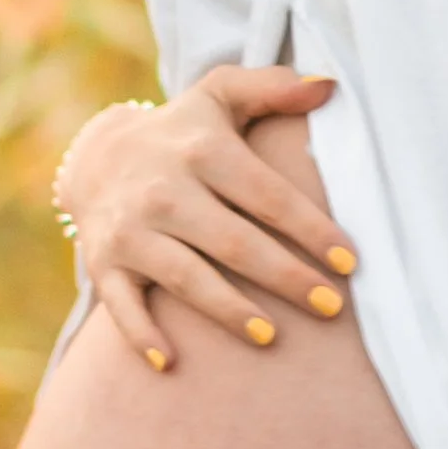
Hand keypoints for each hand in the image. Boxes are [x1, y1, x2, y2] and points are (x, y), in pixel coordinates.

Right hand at [58, 66, 356, 364]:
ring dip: (227, 310)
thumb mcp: (220, 96)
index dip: (310, 228)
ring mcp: (131, 231)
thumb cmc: (183, 133)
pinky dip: (141, 335)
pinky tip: (171, 364)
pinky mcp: (104, 263)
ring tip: (272, 337)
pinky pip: (122, 305)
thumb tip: (331, 85)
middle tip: (333, 308)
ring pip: (185, 277)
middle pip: (234, 242)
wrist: (96, 158)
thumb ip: (273, 87)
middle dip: (286, 277)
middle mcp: (164, 192)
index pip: (267, 195)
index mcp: (202, 151)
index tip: (350, 261)